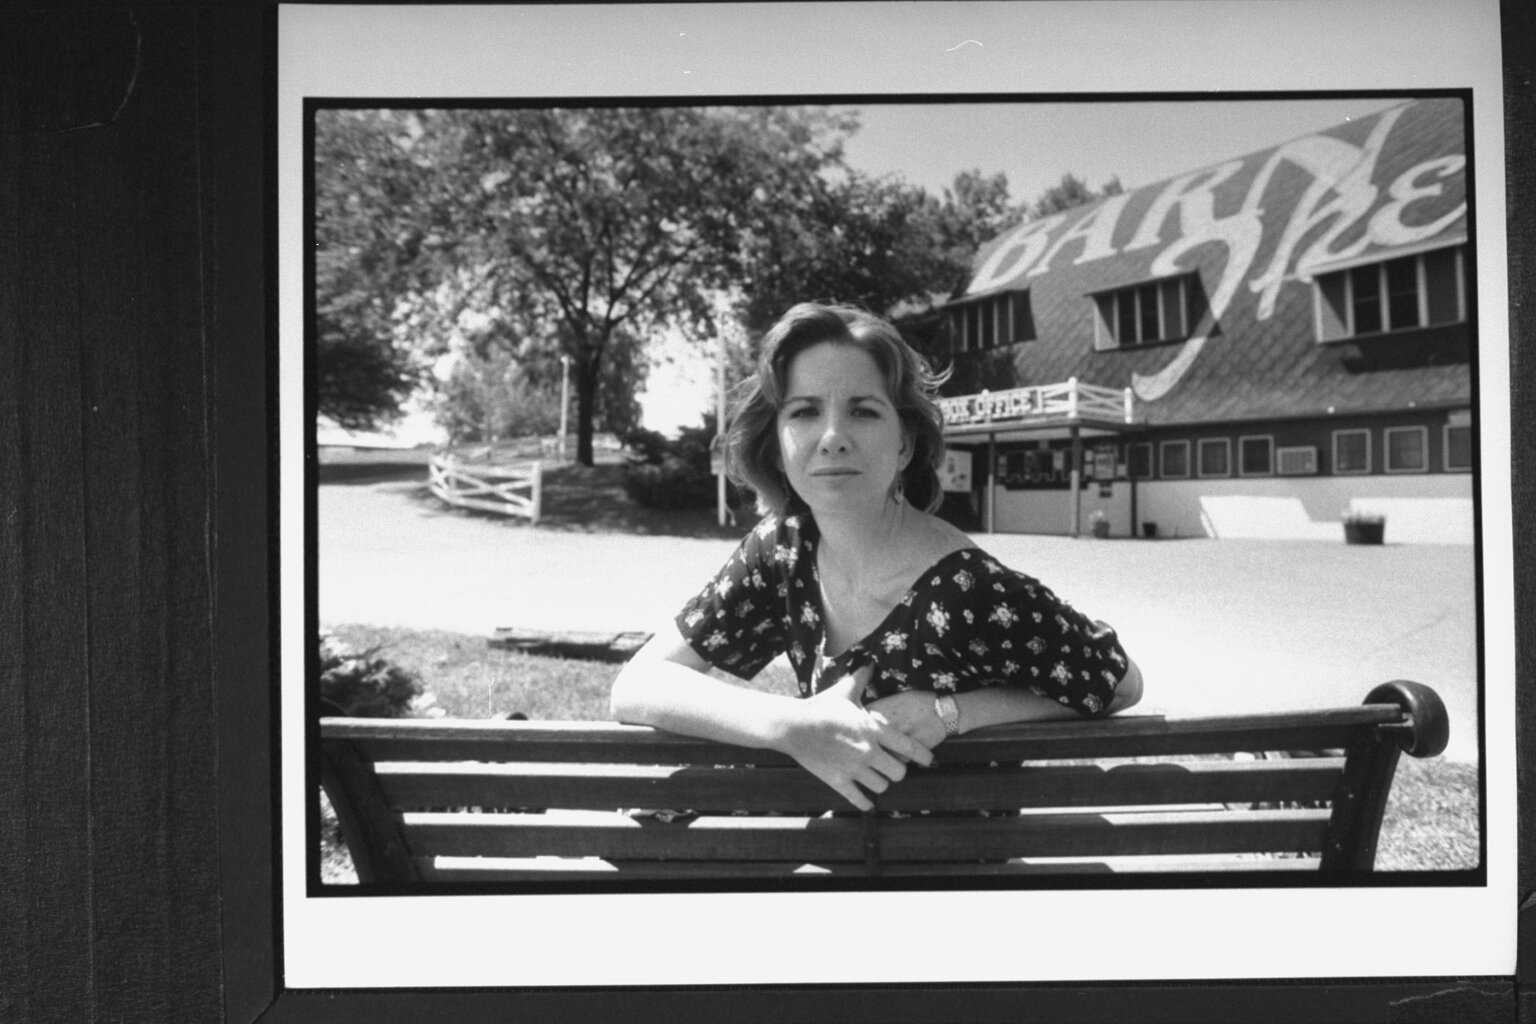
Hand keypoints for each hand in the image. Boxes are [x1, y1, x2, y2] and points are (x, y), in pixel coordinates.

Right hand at [779, 667, 934, 810]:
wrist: (793, 726)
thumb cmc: (820, 707)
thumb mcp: (844, 691)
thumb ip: (862, 678)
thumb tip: (871, 662)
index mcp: (873, 729)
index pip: (909, 747)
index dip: (923, 756)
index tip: (929, 761)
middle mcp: (868, 751)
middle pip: (899, 773)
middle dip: (897, 771)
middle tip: (890, 768)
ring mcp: (853, 768)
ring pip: (881, 787)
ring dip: (880, 784)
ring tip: (874, 778)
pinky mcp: (838, 781)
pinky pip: (860, 800)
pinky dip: (865, 803)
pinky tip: (866, 801)